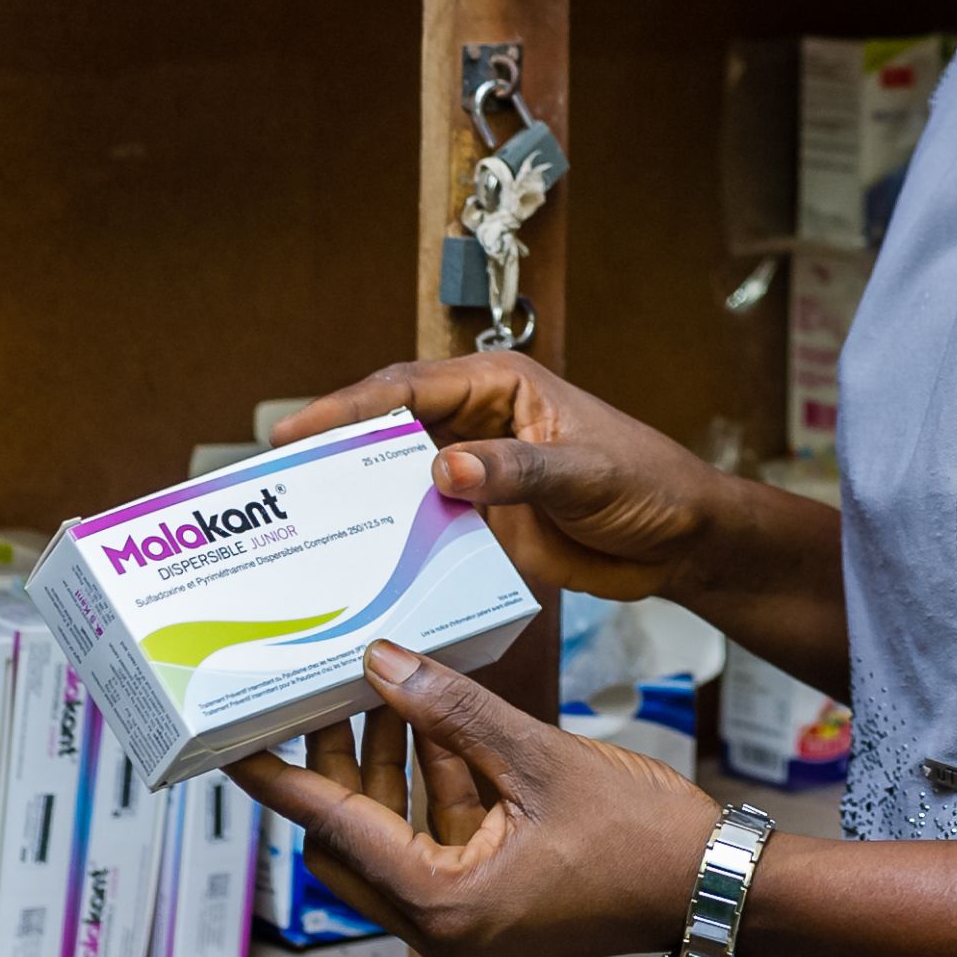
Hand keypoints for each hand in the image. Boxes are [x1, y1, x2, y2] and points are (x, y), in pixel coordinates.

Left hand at [227, 640, 721, 956]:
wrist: (717, 887)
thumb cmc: (642, 840)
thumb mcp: (541, 759)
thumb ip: (456, 710)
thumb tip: (384, 664)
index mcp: (443, 903)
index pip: (334, 829)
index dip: (281, 779)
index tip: (230, 744)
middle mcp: (441, 923)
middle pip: (351, 838)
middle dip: (334, 763)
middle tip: (314, 691)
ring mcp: (467, 914)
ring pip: (393, 834)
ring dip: (386, 766)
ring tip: (378, 686)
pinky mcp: (493, 896)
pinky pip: (437, 835)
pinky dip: (431, 781)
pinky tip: (435, 717)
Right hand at [271, 356, 737, 602]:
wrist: (685, 540)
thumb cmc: (651, 485)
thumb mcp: (585, 474)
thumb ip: (518, 470)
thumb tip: (444, 465)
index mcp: (500, 385)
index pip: (407, 388)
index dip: (345, 408)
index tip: (292, 433)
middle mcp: (478, 422)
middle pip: (386, 431)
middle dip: (330, 453)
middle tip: (271, 486)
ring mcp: (477, 473)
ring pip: (395, 481)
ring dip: (353, 502)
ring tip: (293, 531)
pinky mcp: (481, 521)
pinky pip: (421, 526)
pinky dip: (388, 543)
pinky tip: (353, 572)